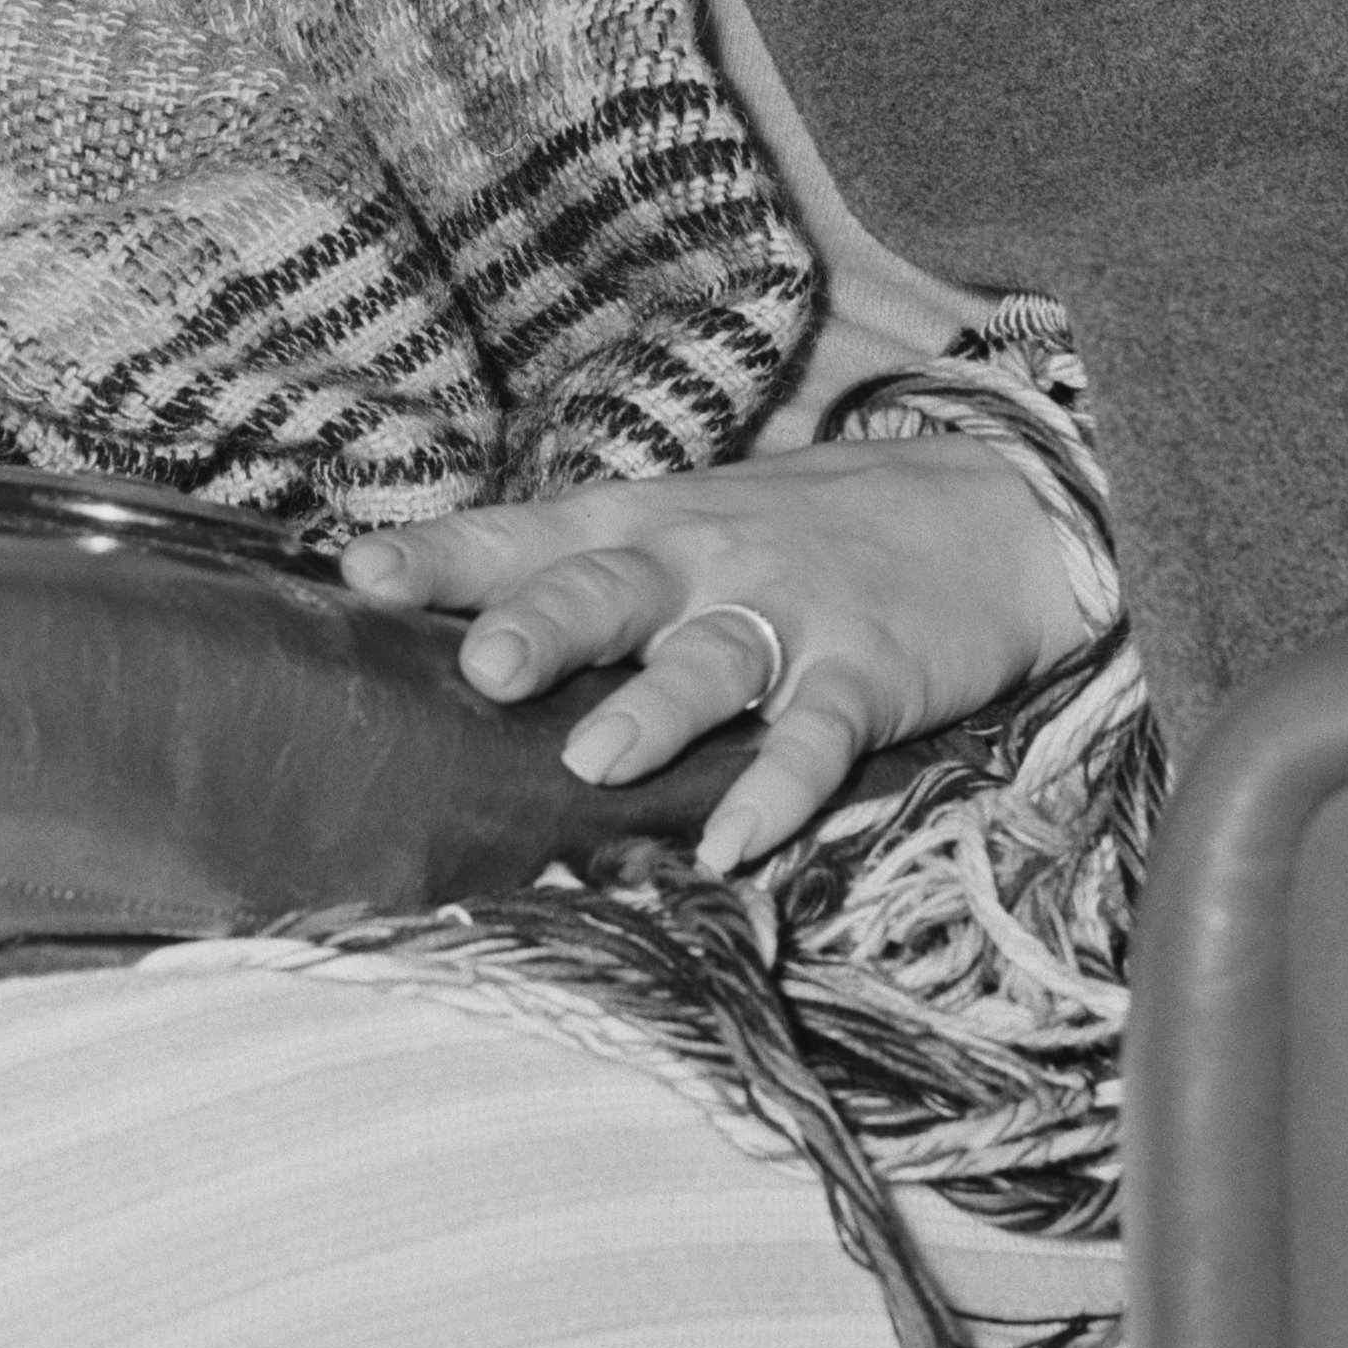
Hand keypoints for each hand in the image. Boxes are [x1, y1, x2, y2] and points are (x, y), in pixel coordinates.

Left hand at [338, 438, 1088, 875]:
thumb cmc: (801, 526)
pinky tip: (739, 840)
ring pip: (706, 662)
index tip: (356, 576)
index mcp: (643, 524)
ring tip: (593, 756)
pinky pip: (818, 738)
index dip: (441, 555)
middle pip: (608, 588)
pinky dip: (782, 790)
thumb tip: (450, 627)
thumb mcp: (685, 523)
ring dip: (651, 710)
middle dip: (542, 625)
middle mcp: (702, 560)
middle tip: (483, 668)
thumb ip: (580, 568)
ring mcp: (787, 615)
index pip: (524, 534)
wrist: (990, 507)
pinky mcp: (869, 674)